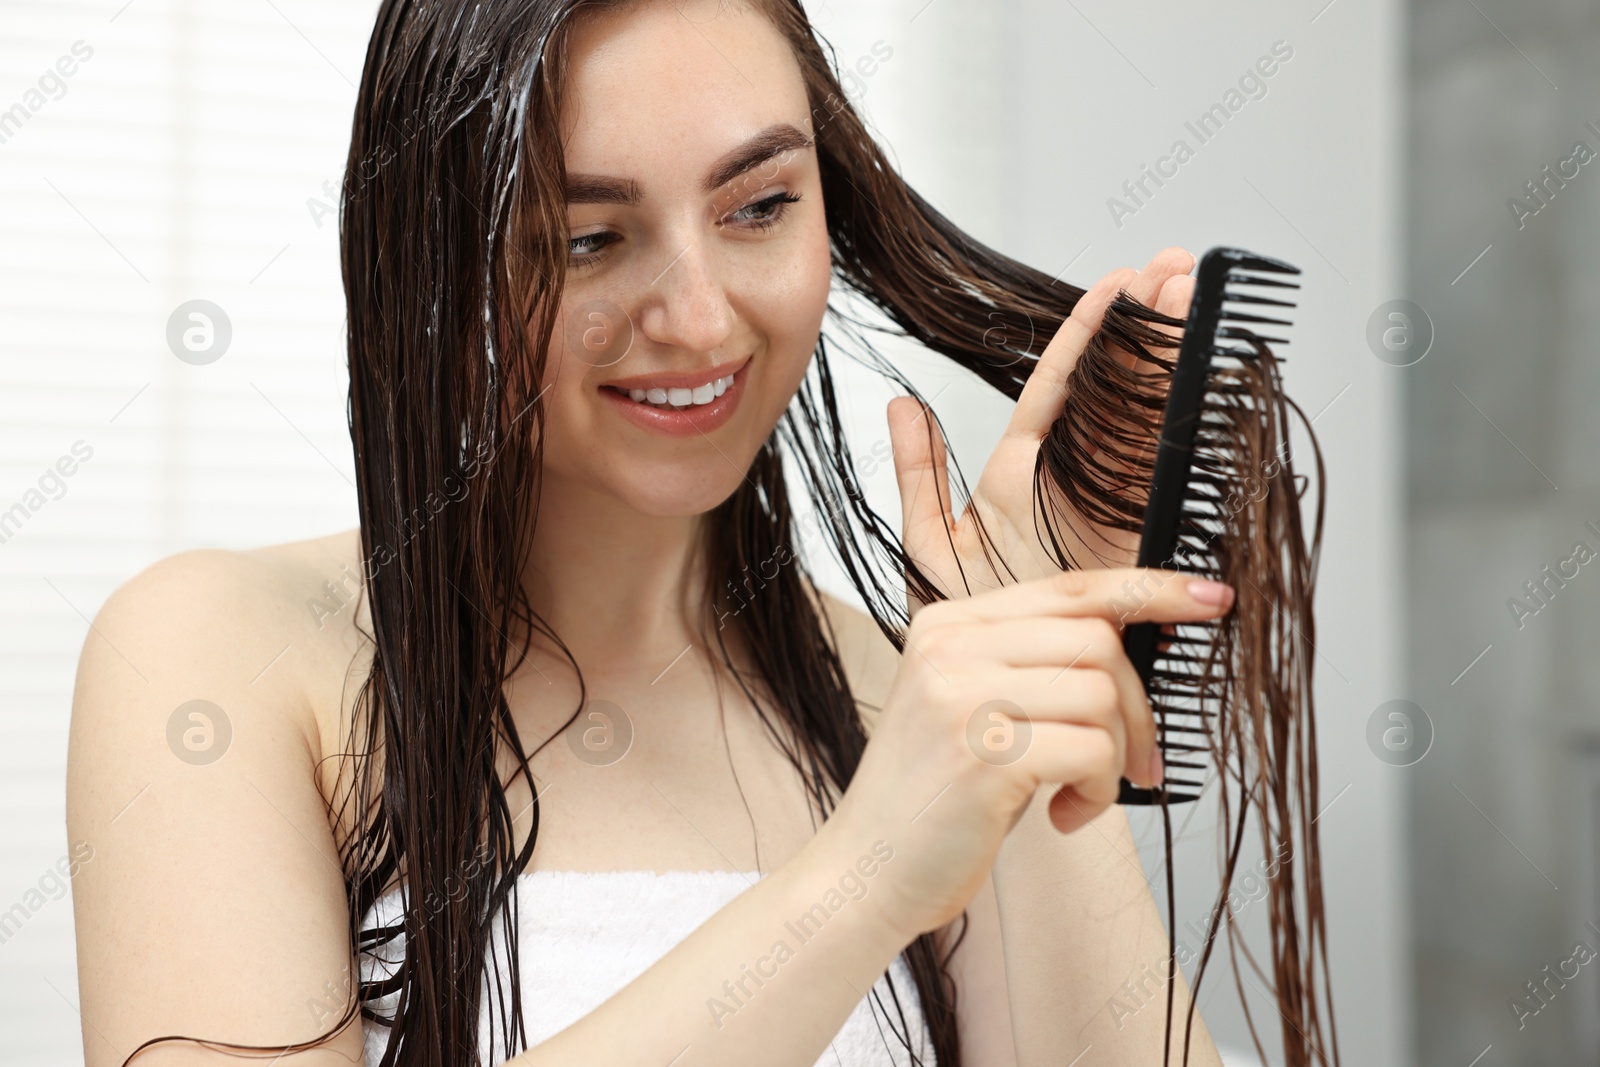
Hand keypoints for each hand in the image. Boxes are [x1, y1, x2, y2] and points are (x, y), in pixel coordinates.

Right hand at [824, 566, 1234, 941]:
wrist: (869, 870)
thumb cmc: (935, 797)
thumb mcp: (977, 707)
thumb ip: (1038, 665)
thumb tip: (1144, 639)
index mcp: (949, 623)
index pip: (1070, 587)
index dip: (1150, 590)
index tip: (1210, 597)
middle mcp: (950, 645)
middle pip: (1097, 639)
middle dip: (1137, 706)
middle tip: (1136, 762)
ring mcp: (961, 695)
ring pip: (1101, 694)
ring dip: (1115, 755)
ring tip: (1082, 793)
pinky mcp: (981, 753)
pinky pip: (1092, 750)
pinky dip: (1097, 791)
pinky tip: (1062, 815)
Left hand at [887, 247, 1196, 612]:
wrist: (1011, 703)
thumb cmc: (972, 635)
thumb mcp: (931, 550)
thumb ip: (918, 478)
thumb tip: (900, 407)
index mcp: (1023, 478)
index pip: (1058, 389)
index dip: (1087, 335)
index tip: (1115, 282)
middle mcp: (1075, 486)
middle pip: (1117, 388)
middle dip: (1146, 326)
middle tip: (1173, 267)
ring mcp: (1116, 509)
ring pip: (1148, 416)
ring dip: (1172, 354)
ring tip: (1192, 293)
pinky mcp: (1148, 540)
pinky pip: (1171, 472)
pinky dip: (1189, 421)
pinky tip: (1207, 371)